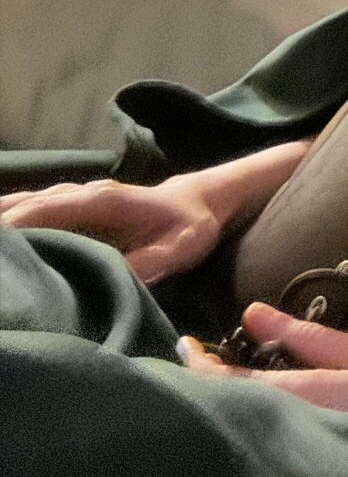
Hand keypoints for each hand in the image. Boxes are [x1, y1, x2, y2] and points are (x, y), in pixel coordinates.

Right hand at [0, 175, 223, 282]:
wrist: (199, 200)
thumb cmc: (190, 225)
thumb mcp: (180, 247)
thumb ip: (148, 264)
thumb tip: (112, 282)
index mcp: (100, 201)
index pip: (43, 210)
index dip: (11, 227)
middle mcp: (78, 194)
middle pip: (22, 206)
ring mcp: (70, 198)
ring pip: (19, 205)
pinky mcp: (67, 207)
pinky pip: (26, 210)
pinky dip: (5, 221)